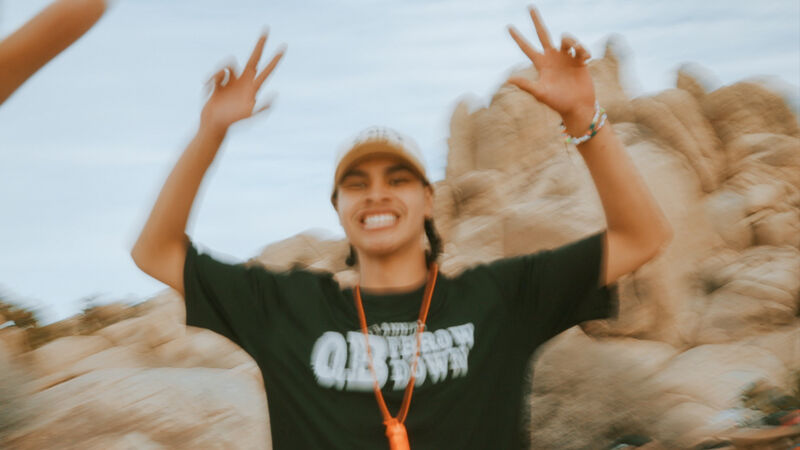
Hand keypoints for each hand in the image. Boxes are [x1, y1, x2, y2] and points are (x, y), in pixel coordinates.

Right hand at [200, 32, 284, 132]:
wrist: (215, 124)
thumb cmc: (232, 121)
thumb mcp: (249, 115)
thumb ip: (262, 107)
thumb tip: (274, 95)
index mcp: (253, 88)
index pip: (266, 70)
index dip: (275, 59)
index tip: (283, 48)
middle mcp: (245, 82)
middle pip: (254, 58)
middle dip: (260, 45)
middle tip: (266, 30)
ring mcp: (233, 81)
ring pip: (229, 64)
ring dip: (220, 72)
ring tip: (213, 87)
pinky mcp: (221, 82)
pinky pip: (218, 71)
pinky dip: (212, 78)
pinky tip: (208, 87)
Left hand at [507, 7, 595, 129]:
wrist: (578, 107)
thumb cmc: (558, 103)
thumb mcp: (541, 93)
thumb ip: (526, 85)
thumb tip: (508, 80)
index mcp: (541, 64)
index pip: (527, 48)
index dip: (518, 38)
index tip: (508, 26)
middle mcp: (552, 58)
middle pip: (543, 34)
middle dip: (536, 20)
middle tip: (529, 7)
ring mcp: (566, 58)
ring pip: (565, 38)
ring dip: (570, 40)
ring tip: (577, 50)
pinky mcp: (579, 60)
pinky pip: (580, 48)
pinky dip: (582, 50)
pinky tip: (585, 59)